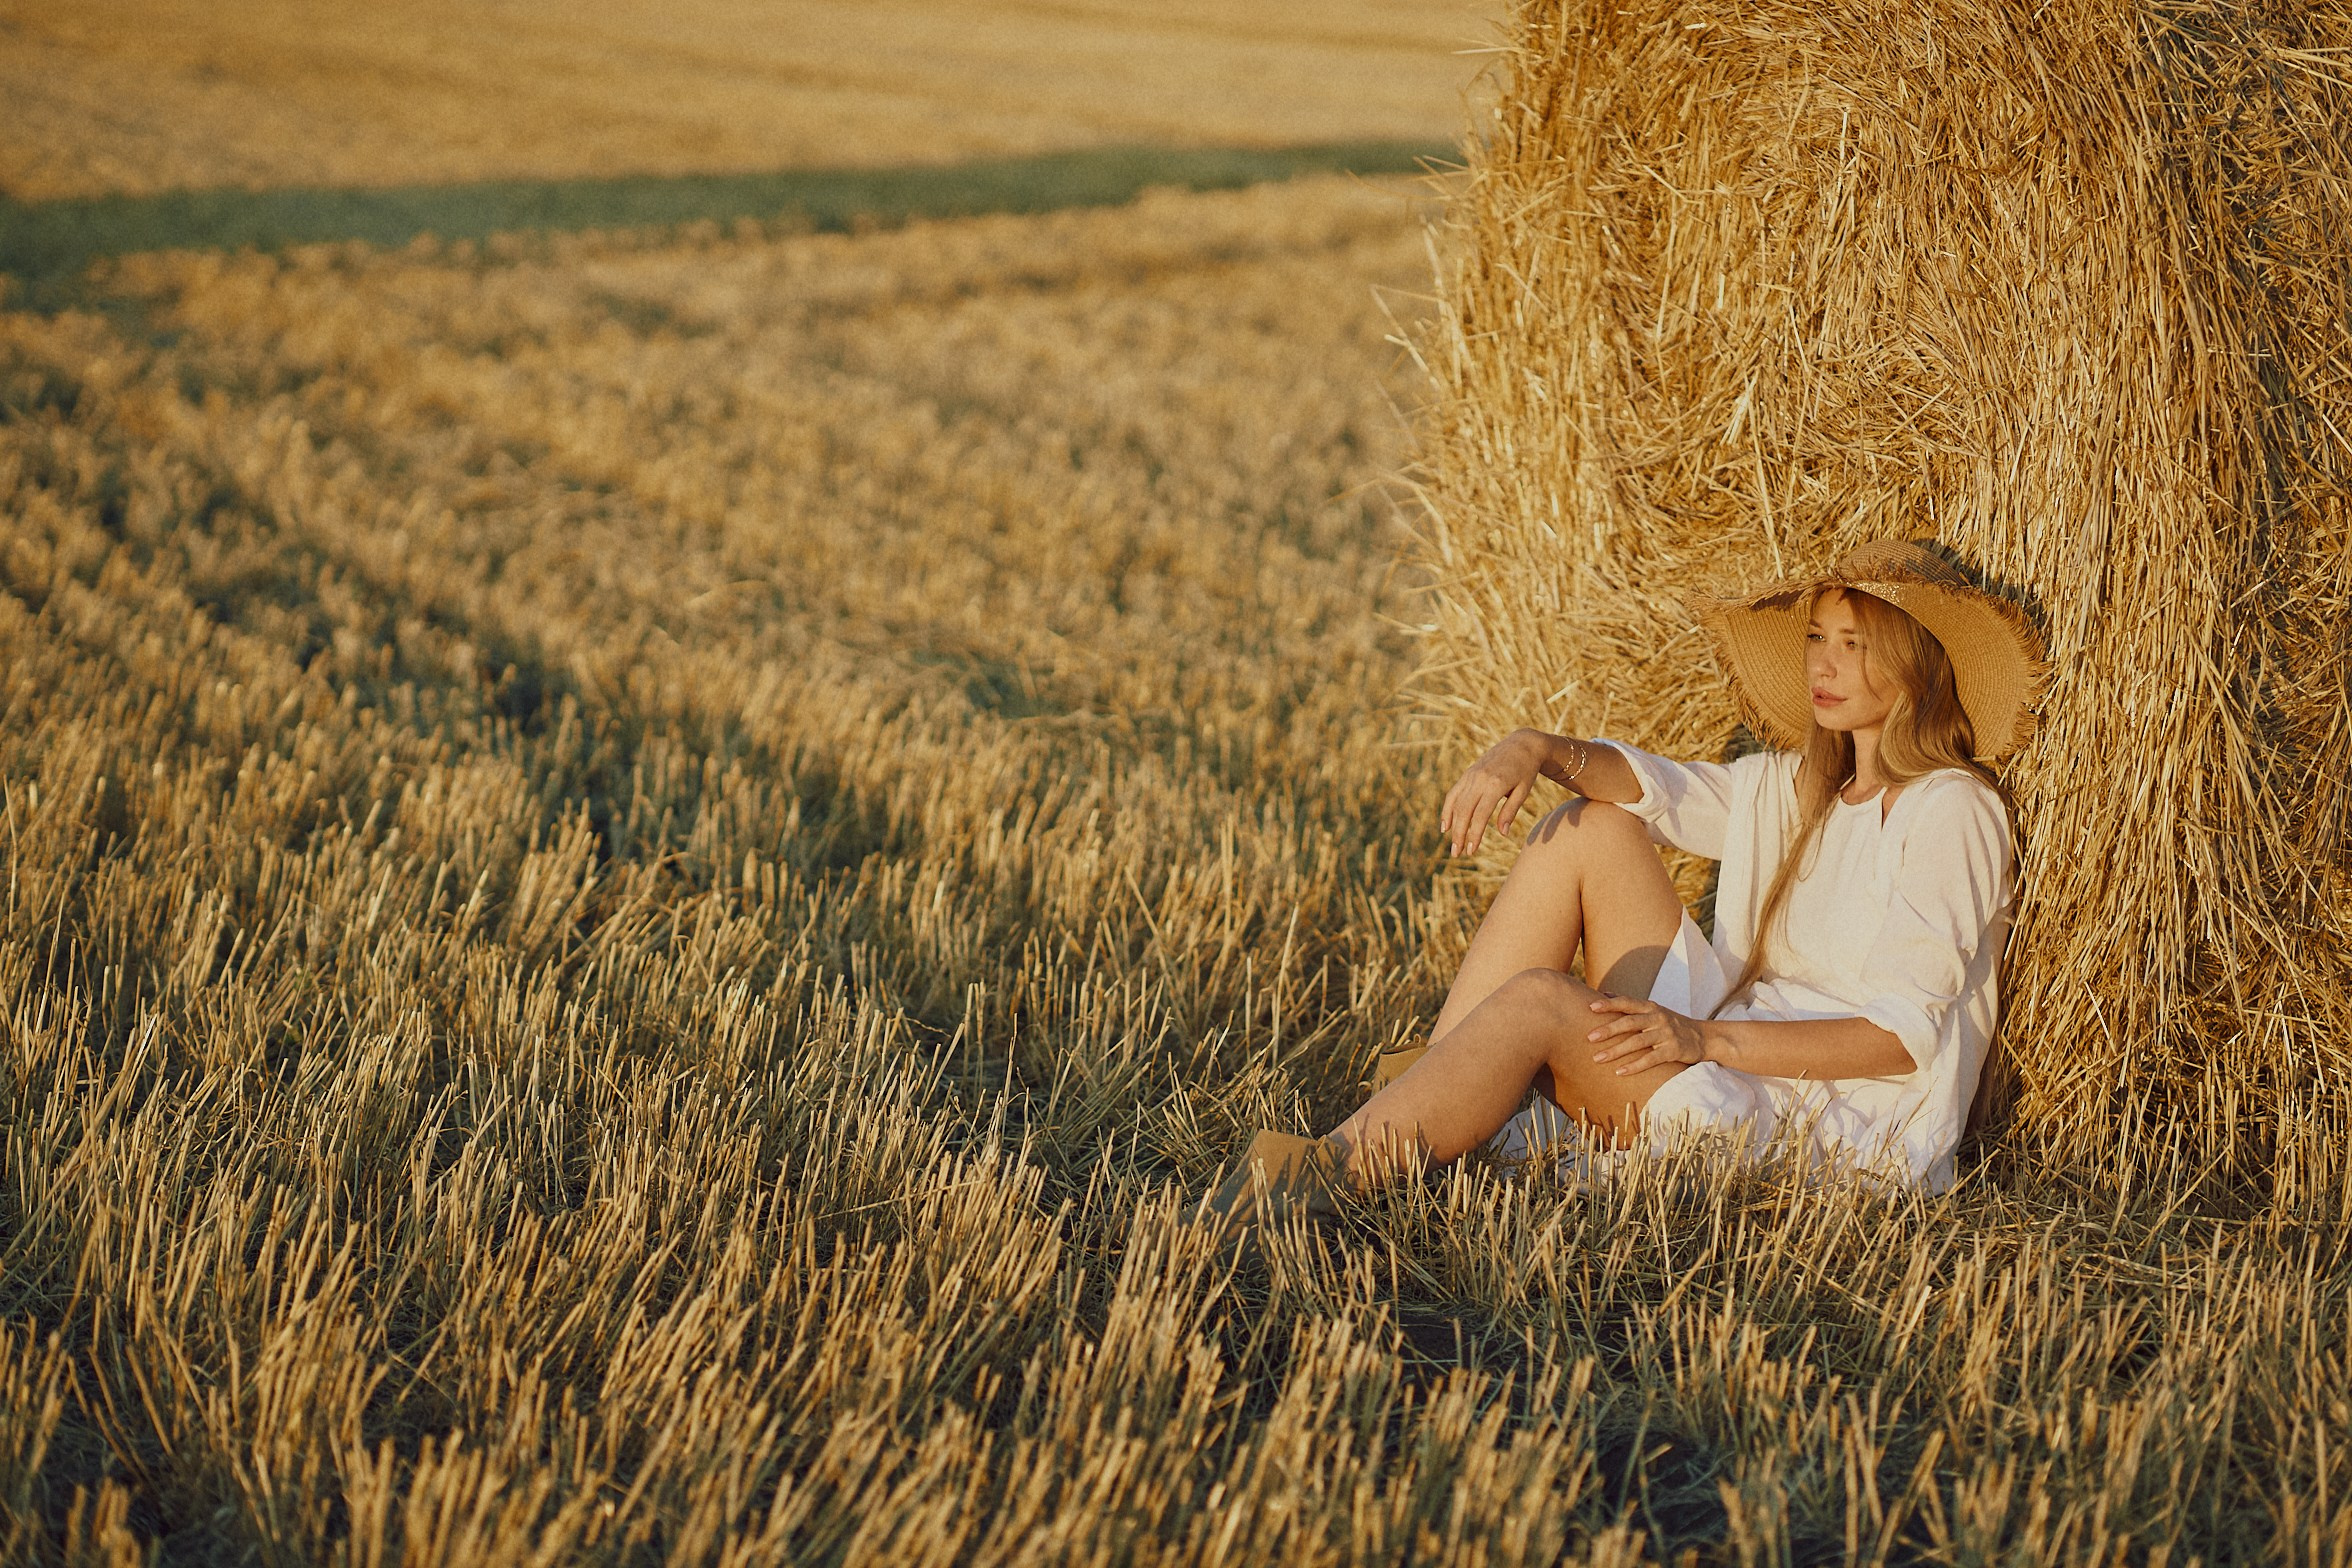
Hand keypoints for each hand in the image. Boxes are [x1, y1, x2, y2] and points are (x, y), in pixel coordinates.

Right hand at [1439, 729, 1552, 856]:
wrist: (1521, 744)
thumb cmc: (1526, 771)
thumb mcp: (1523, 791)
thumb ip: (1510, 811)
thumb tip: (1502, 833)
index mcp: (1495, 784)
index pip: (1480, 815)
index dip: (1474, 834)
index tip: (1471, 851)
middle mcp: (1479, 779)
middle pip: (1464, 811)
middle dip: (1459, 834)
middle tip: (1456, 853)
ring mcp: (1471, 776)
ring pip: (1456, 804)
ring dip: (1452, 825)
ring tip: (1452, 844)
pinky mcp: (1467, 774)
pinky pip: (1453, 793)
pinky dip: (1447, 810)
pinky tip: (1445, 825)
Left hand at [1586, 994, 1710, 1075]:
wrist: (1704, 1037)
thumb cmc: (1671, 1024)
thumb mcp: (1654, 1010)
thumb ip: (1631, 1005)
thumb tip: (1603, 994)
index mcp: (1651, 1007)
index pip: (1627, 1003)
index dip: (1609, 1004)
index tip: (1591, 1007)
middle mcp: (1658, 1018)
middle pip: (1630, 1022)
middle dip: (1608, 1030)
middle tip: (1589, 1037)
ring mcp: (1666, 1034)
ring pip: (1637, 1042)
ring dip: (1616, 1051)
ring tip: (1598, 1058)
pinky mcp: (1673, 1050)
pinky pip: (1651, 1059)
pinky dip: (1634, 1066)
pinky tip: (1620, 1072)